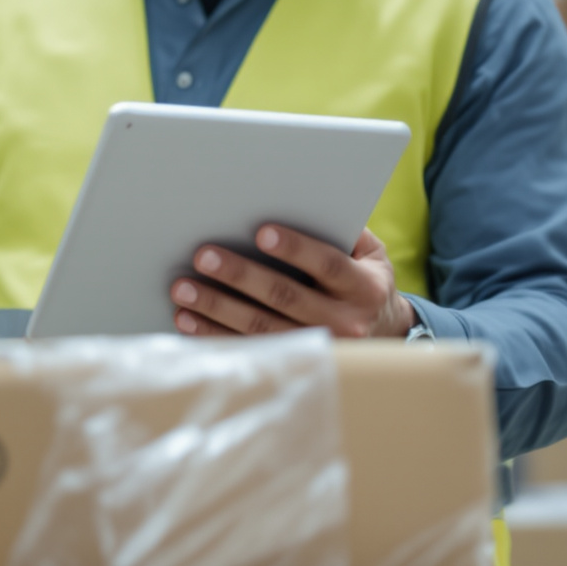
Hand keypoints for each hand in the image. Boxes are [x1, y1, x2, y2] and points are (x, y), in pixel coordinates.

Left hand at [169, 225, 411, 340]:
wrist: (383, 334)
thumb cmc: (364, 278)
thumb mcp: (369, 253)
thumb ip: (341, 230)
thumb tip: (296, 201)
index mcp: (364, 288)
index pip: (328, 265)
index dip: (295, 249)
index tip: (260, 231)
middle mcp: (344, 322)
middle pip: (286, 297)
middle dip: (241, 275)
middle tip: (203, 257)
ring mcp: (318, 348)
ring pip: (262, 328)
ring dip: (218, 308)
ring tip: (183, 290)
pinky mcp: (294, 363)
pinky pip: (249, 349)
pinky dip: (214, 335)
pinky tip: (188, 320)